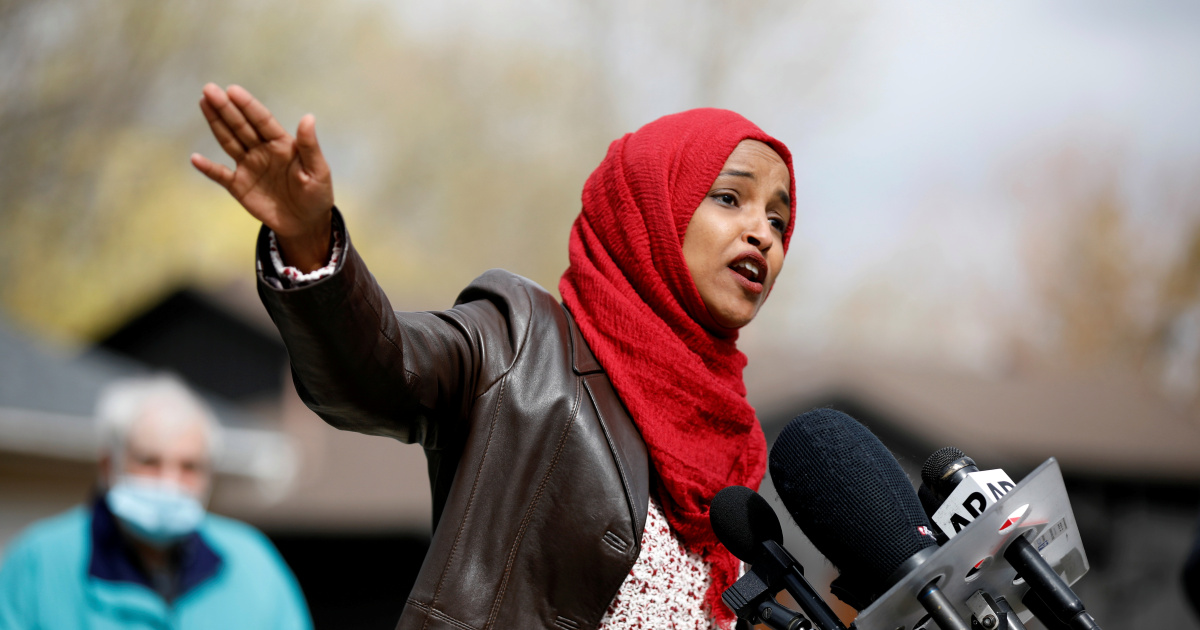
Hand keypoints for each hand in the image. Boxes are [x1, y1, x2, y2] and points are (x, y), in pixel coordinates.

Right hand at [191, 83, 333, 271]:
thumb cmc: (317, 194)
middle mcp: (262, 150)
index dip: (248, 106)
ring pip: (229, 141)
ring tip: (203, 104)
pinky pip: (220, 175)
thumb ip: (310, 147)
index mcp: (281, 143)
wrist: (306, 223)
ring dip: (215, 124)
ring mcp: (249, 166)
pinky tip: (195, 158)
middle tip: (209, 90)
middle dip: (225, 108)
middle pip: (241, 126)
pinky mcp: (239, 186)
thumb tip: (309, 117)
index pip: (262, 120)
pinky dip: (208, 168)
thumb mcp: (318, 171)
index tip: (232, 90)